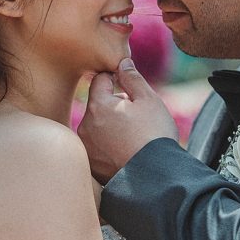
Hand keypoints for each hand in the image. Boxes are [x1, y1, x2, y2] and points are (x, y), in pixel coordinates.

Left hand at [78, 58, 178, 182]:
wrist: (154, 177)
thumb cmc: (154, 135)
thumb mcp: (149, 100)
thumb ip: (132, 78)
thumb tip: (122, 62)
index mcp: (98, 105)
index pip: (101, 79)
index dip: (117, 80)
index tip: (131, 93)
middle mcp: (85, 125)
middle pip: (98, 104)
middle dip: (115, 106)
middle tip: (137, 120)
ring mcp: (86, 147)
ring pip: (97, 126)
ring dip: (111, 126)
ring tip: (133, 139)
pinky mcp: (90, 164)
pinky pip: (98, 146)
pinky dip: (108, 146)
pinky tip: (126, 153)